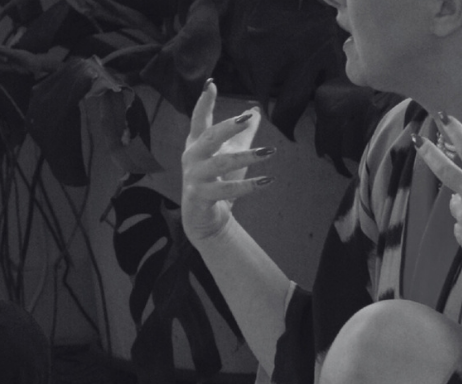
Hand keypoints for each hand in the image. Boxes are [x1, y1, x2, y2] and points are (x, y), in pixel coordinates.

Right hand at [181, 82, 271, 243]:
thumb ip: (241, 134)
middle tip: (247, 118)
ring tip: (270, 152)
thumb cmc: (217, 183)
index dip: (204, 103)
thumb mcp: (230, 155)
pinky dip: (249, 186)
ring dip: (248, 156)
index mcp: (196, 144)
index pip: (199, 120)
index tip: (211, 84)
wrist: (204, 220)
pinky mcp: (201, 196)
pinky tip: (267, 180)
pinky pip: (227, 190)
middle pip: (210, 137)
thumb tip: (255, 110)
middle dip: (228, 127)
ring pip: (222, 163)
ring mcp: (194, 178)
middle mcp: (192, 158)